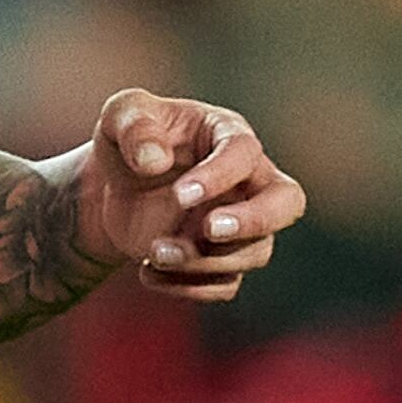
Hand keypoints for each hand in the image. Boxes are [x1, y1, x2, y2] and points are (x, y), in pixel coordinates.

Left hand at [75, 89, 303, 302]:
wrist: (115, 186)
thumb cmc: (128, 140)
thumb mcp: (120, 116)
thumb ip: (134, 126)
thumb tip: (154, 161)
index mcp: (227, 133)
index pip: (243, 152)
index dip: (219, 176)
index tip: (180, 195)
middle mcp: (248, 180)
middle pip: (286, 201)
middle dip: (254, 221)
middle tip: (209, 230)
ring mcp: (240, 223)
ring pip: (254, 251)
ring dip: (205, 259)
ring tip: (154, 253)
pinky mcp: (224, 258)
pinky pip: (226, 284)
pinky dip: (189, 286)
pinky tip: (147, 271)